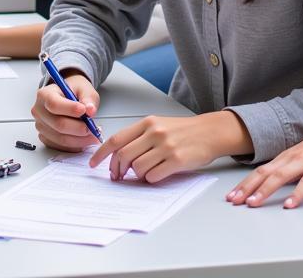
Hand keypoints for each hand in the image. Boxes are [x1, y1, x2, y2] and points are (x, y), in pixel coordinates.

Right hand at [31, 72, 101, 151]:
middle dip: (79, 128)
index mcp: (45, 94)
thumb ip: (88, 98)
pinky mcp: (45, 137)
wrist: (66, 96)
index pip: (54, 104)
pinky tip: (84, 139)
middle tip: (94, 128)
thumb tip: (90, 110)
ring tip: (93, 135)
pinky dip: (74, 146)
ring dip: (79, 140)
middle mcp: (39, 111)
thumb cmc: (73, 91)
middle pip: (58, 124)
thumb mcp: (84, 89)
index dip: (70, 109)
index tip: (84, 110)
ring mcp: (41, 126)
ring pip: (60, 138)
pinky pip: (60, 146)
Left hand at [90, 112, 249, 183]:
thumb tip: (117, 156)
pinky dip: (151, 179)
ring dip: (136, 175)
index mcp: (147, 122)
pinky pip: (153, 176)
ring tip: (144, 172)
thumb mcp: (158, 125)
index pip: (116, 139)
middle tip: (118, 176)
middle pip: (124, 155)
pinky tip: (157, 174)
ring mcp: (165, 146)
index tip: (93, 164)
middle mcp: (154, 132)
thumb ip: (139, 137)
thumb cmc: (182, 131)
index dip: (102, 154)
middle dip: (117, 170)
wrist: (209, 132)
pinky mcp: (176, 160)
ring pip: (137, 168)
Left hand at [225, 121, 302, 208]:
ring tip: (252, 203)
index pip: (261, 170)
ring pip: (280, 176)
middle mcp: (293, 157)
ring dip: (265, 190)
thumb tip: (278, 183)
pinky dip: (296, 193)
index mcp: (288, 156)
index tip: (233, 195)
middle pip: (265, 173)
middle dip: (247, 187)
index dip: (246, 183)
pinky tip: (288, 204)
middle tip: (233, 200)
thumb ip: (292, 168)